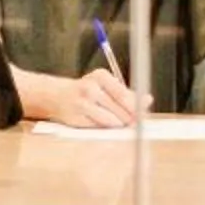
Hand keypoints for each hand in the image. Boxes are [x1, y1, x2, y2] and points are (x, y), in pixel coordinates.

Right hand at [23, 65, 138, 127]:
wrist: (57, 96)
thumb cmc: (87, 92)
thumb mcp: (105, 86)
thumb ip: (127, 93)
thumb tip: (148, 100)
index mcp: (100, 76)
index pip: (125, 95)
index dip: (137, 107)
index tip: (143, 115)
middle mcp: (90, 87)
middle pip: (121, 109)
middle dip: (130, 118)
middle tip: (134, 123)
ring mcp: (82, 103)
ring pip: (112, 120)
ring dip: (119, 125)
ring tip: (119, 123)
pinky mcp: (77, 118)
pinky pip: (100, 127)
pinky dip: (106, 128)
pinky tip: (104, 124)